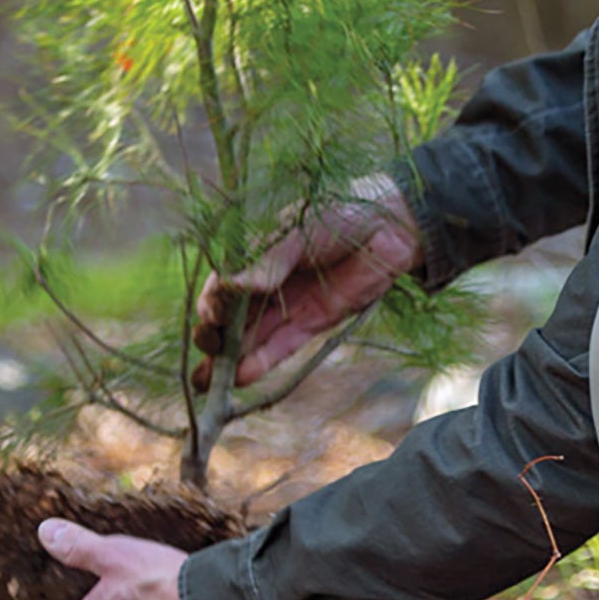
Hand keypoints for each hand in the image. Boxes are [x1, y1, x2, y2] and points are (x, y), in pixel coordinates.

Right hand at [193, 174, 422, 390]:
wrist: (390, 226)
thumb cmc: (338, 214)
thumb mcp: (297, 234)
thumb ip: (267, 263)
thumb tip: (230, 286)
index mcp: (254, 255)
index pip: (221, 285)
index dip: (212, 304)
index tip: (212, 317)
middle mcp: (266, 284)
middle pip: (230, 317)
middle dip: (213, 338)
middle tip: (208, 350)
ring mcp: (288, 305)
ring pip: (251, 337)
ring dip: (229, 360)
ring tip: (208, 385)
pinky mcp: (312, 323)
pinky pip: (281, 346)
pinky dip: (261, 361)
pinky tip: (241, 377)